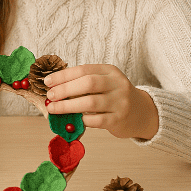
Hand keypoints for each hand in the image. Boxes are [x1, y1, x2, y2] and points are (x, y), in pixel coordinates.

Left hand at [43, 64, 158, 139]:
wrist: (142, 113)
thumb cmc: (113, 96)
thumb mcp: (104, 83)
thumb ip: (83, 82)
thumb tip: (53, 87)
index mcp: (110, 71)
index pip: (84, 70)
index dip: (63, 75)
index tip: (47, 82)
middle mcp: (118, 85)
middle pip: (88, 83)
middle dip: (65, 89)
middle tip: (50, 96)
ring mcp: (120, 102)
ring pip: (90, 103)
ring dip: (68, 106)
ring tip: (54, 108)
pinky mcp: (119, 119)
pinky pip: (96, 120)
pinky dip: (81, 120)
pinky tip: (73, 119)